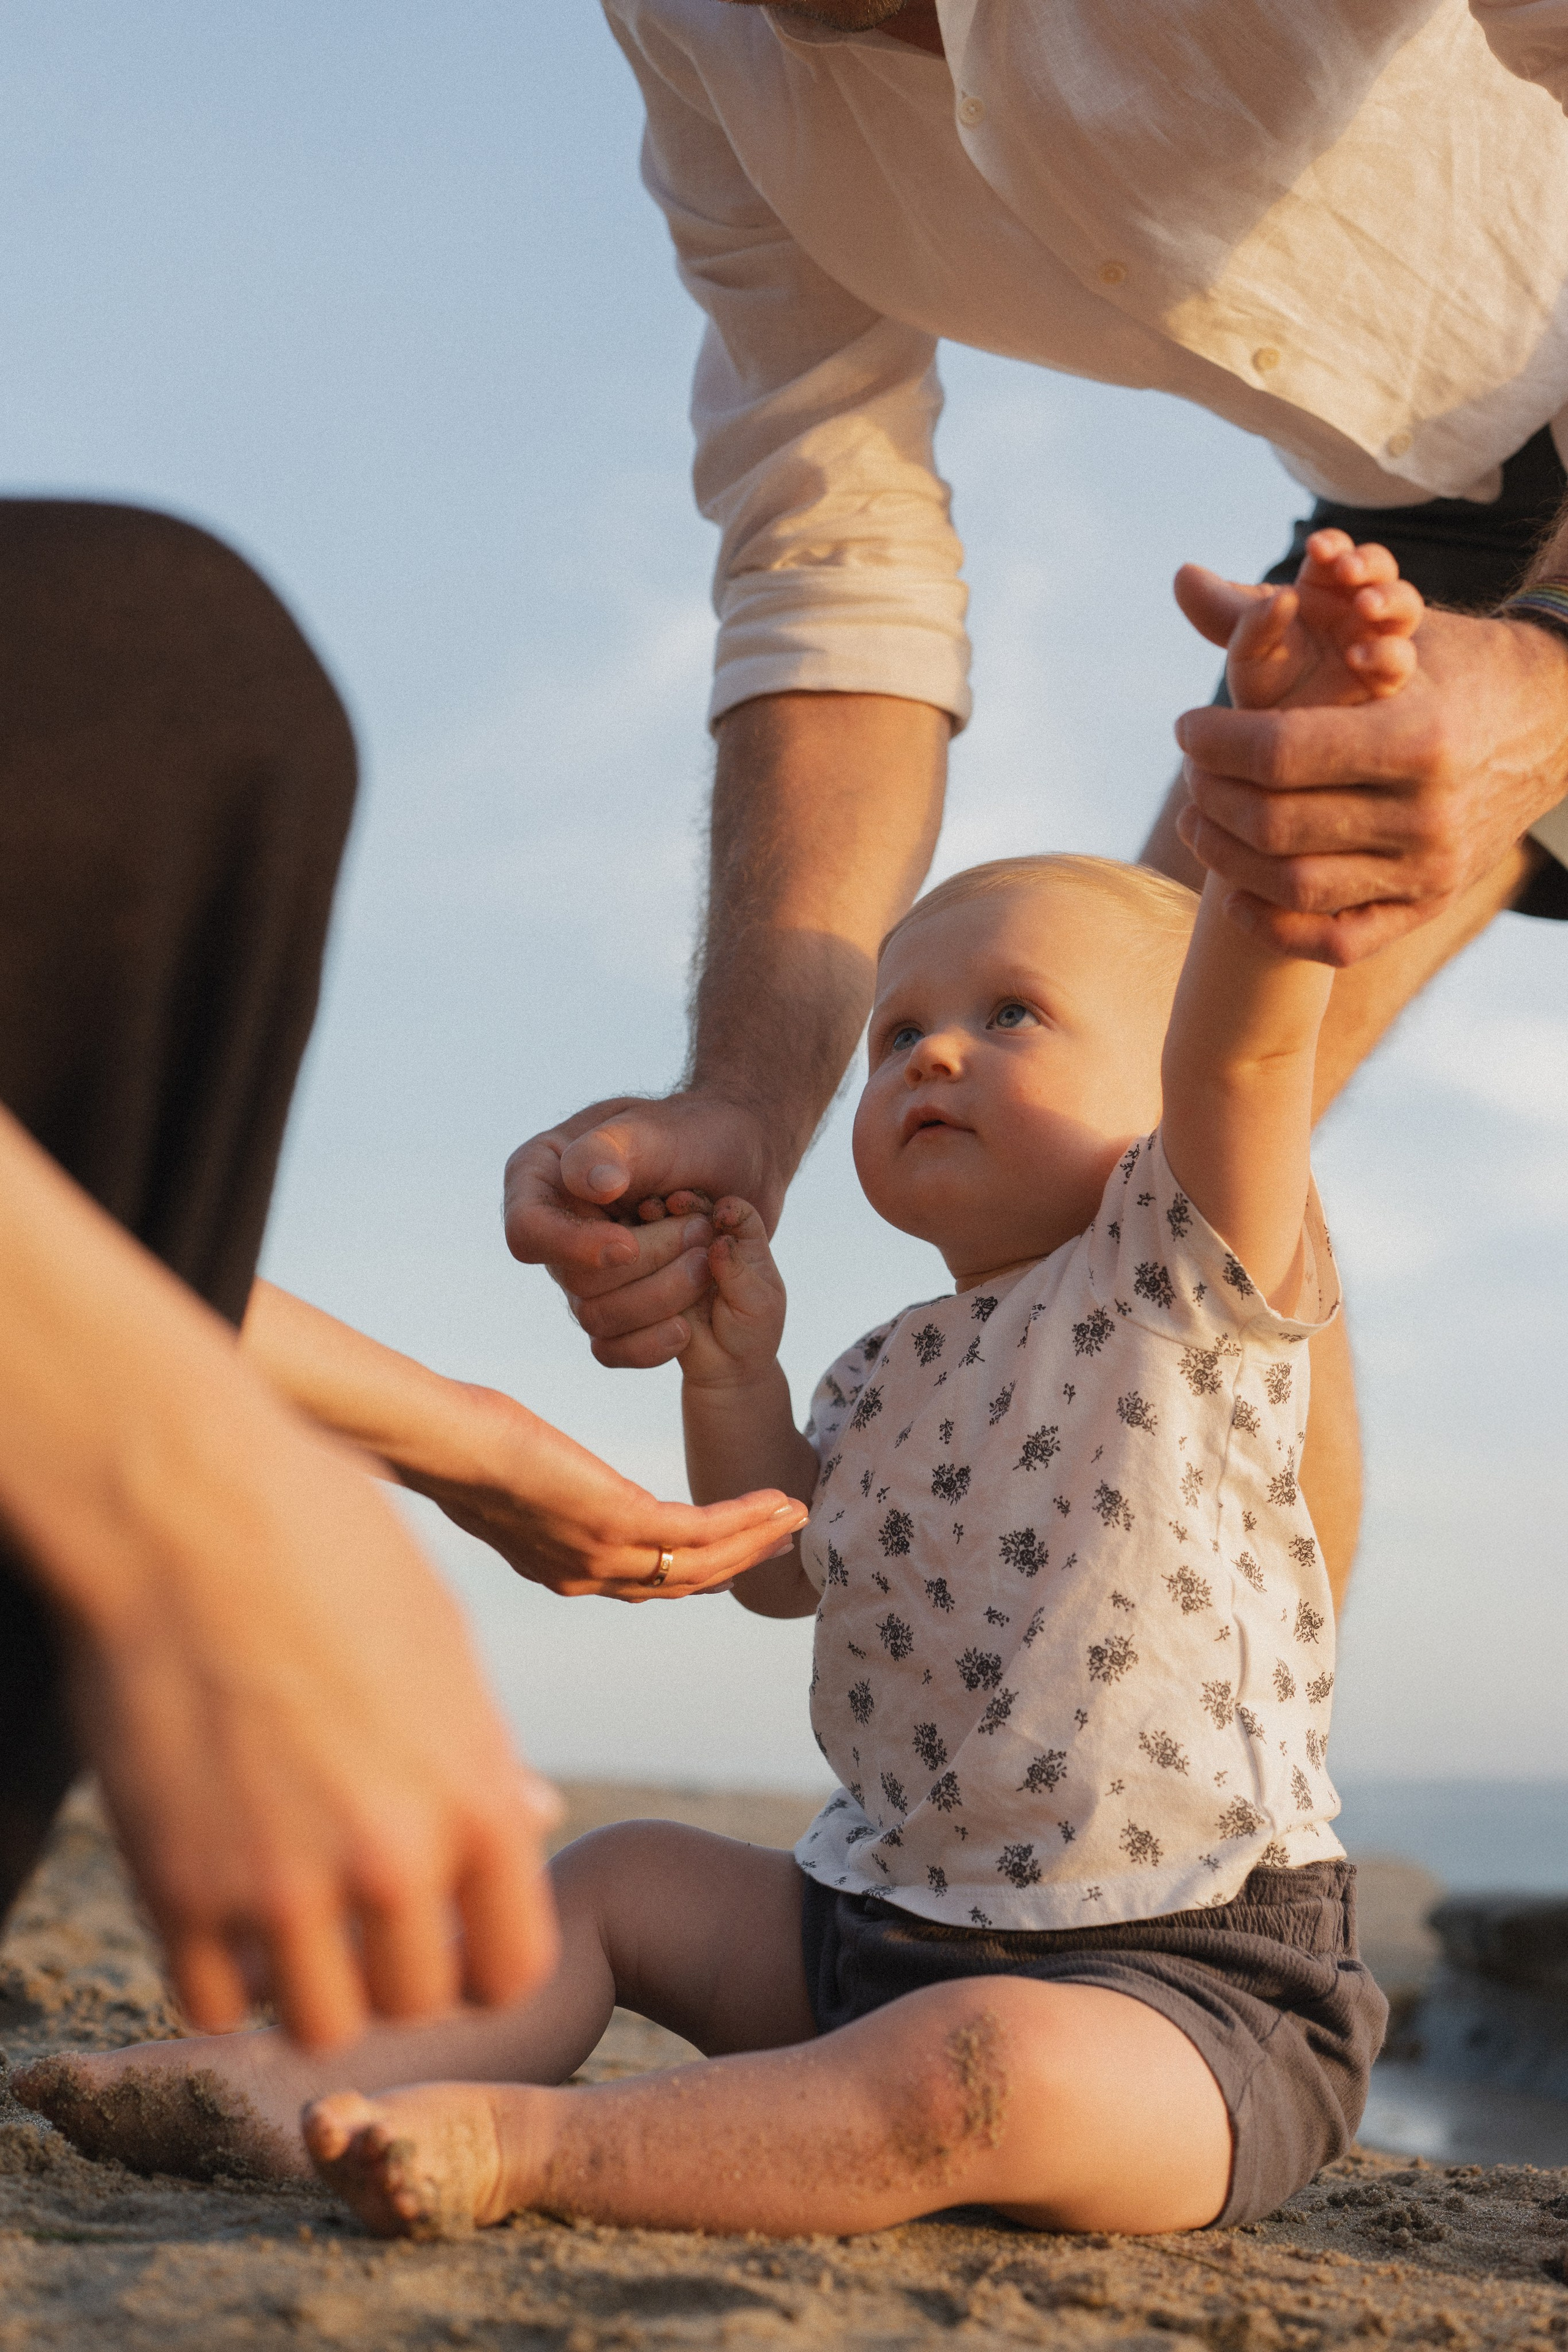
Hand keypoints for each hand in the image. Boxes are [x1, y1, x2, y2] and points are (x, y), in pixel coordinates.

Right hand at [68, 1409, 561, 2052]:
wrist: (186, 1509)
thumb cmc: (328, 1548)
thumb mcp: (439, 1645)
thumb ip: (480, 1752)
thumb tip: (533, 1815)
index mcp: (471, 1795)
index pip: (513, 1965)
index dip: (486, 1961)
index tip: (455, 1934)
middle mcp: (389, 1857)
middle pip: (417, 2000)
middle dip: (400, 1974)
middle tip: (368, 1927)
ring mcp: (279, 1883)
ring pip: (321, 2022)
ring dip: (315, 1987)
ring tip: (299, 1926)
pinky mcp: (176, 1887)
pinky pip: (215, 2001)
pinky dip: (226, 1976)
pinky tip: (226, 1914)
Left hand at [403, 1378, 806, 1598]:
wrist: (443, 1445)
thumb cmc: (463, 1445)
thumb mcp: (512, 1477)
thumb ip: (543, 1489)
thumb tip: (541, 1472)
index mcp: (564, 1569)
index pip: (645, 1582)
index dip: (697, 1570)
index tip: (734, 1550)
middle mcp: (588, 1574)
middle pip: (683, 1582)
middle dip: (738, 1562)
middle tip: (781, 1539)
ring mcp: (605, 1554)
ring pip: (700, 1564)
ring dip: (753, 1541)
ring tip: (793, 1514)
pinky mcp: (619, 1522)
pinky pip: (698, 1531)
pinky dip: (741, 1518)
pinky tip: (771, 1499)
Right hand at [503, 1092, 787, 1369]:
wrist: (737, 1163)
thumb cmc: (693, 1134)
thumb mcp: (655, 1129)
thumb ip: (614, 1149)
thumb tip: (587, 1184)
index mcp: (540, 1177)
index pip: (528, 1232)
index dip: (575, 1248)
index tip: (628, 1242)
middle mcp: (553, 1230)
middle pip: (575, 1282)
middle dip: (647, 1263)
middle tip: (701, 1229)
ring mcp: (580, 1272)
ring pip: (599, 1319)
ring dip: (664, 1294)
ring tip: (707, 1254)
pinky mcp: (614, 1305)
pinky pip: (612, 1349)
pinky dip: (654, 1342)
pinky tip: (688, 1323)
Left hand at [1169, 605, 1567, 962]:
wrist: (1550, 721)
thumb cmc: (1448, 665)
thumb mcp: (1380, 626)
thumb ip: (1273, 612)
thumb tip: (1179, 577)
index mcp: (1418, 737)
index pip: (1279, 752)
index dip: (1213, 742)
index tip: (1187, 727)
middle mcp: (1428, 813)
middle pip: (1275, 822)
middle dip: (1212, 795)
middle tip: (1192, 772)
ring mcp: (1430, 870)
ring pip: (1292, 885)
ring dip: (1225, 856)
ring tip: (1199, 818)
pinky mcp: (1428, 905)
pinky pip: (1333, 942)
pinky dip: (1272, 925)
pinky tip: (1234, 890)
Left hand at [1177, 530, 1421, 713]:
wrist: (1293, 742)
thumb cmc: (1271, 679)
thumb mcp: (1248, 645)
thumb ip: (1222, 612)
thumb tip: (1182, 573)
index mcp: (1326, 588)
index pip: (1337, 554)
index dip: (1333, 546)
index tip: (1317, 547)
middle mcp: (1359, 610)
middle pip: (1379, 571)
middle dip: (1369, 565)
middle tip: (1347, 569)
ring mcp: (1382, 642)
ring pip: (1402, 607)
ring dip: (1389, 600)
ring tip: (1366, 606)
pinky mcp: (1393, 682)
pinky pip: (1400, 660)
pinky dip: (1386, 654)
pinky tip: (1361, 656)